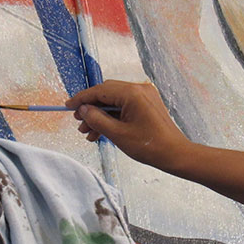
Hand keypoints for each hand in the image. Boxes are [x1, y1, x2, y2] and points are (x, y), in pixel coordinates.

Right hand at [65, 80, 191, 169]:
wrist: (176, 154)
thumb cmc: (150, 146)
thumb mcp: (118, 134)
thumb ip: (97, 120)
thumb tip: (83, 110)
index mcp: (132, 93)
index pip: (100, 90)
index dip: (82, 98)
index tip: (68, 106)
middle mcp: (139, 89)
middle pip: (106, 93)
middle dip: (91, 108)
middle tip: (79, 123)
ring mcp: (144, 95)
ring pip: (114, 101)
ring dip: (100, 115)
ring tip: (88, 133)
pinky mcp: (147, 103)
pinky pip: (124, 105)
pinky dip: (112, 116)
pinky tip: (102, 132)